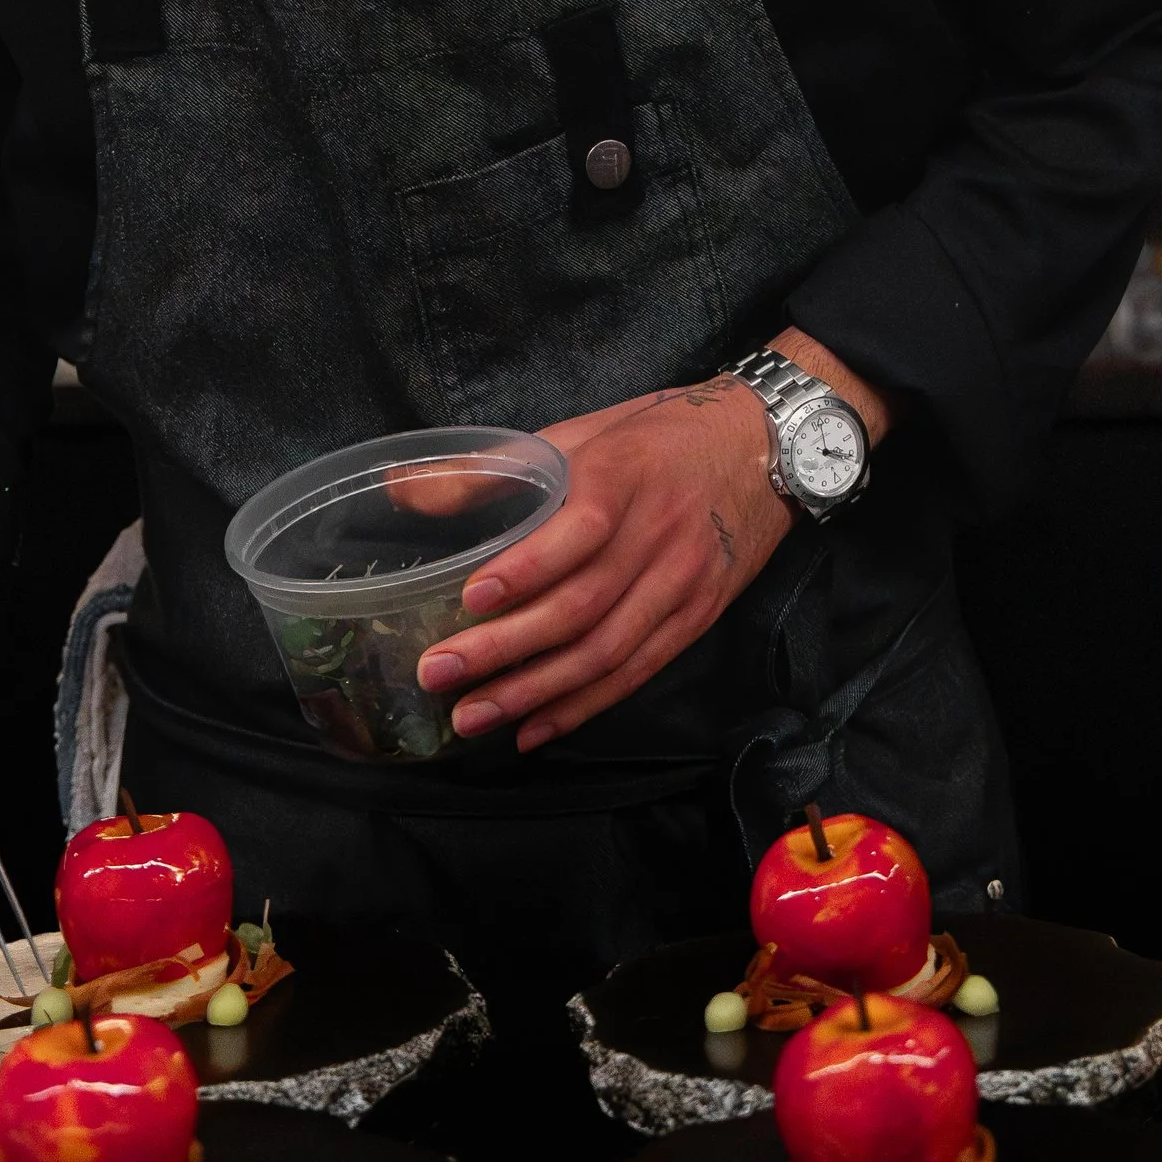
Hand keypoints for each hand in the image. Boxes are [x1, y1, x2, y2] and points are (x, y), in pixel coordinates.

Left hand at [415, 335, 887, 753]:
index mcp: (623, 477)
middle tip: (441, 675)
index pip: (578, 532)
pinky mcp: (695, 619)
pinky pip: (636, 673)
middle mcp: (656, 536)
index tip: (469, 600)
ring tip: (474, 717)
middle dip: (507, 650)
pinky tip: (535, 729)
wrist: (762, 447)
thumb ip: (492, 468)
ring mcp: (680, 584)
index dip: (526, 570)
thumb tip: (399, 487)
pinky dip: (585, 707)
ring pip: (606, 652)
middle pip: (582, 606)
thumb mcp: (579, 432)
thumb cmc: (655, 436)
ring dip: (537, 692)